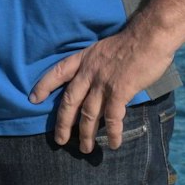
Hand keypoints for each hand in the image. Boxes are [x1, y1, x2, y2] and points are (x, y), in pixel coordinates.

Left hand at [29, 30, 174, 152]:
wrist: (150, 35)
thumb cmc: (132, 40)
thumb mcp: (104, 48)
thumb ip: (96, 65)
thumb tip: (96, 81)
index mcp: (84, 58)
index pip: (57, 72)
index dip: (44, 86)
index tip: (33, 99)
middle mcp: (89, 72)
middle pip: (69, 101)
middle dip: (63, 123)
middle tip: (59, 140)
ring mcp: (103, 82)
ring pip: (88, 114)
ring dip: (86, 134)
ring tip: (85, 149)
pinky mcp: (119, 91)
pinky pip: (112, 118)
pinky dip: (112, 133)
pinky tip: (113, 143)